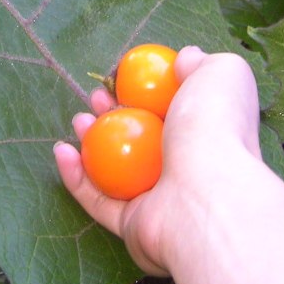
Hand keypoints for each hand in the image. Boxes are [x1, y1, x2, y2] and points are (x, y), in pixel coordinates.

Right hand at [53, 46, 263, 274]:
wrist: (206, 196)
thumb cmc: (216, 128)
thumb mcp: (222, 74)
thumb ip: (202, 62)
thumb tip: (186, 58)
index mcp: (209, 135)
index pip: (176, 112)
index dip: (146, 93)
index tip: (123, 79)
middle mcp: (187, 168)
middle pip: (141, 139)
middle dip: (114, 114)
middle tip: (97, 98)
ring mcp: (160, 200)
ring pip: (117, 171)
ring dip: (92, 144)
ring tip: (79, 120)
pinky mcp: (135, 225)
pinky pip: (98, 201)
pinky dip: (76, 177)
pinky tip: (62, 152)